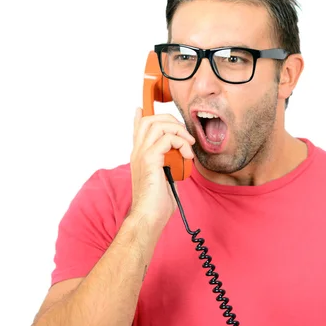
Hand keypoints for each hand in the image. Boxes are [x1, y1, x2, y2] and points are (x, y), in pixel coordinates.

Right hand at [129, 107, 194, 234]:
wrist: (149, 218)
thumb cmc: (157, 204)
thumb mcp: (165, 178)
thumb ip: (169, 164)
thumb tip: (181, 158)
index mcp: (139, 156)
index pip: (137, 128)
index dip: (141, 116)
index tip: (142, 108)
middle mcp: (138, 152)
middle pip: (150, 120)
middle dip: (171, 120)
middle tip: (185, 136)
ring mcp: (142, 154)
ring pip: (158, 124)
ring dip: (178, 130)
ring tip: (188, 145)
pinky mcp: (150, 160)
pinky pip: (167, 139)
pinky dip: (181, 143)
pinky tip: (187, 155)